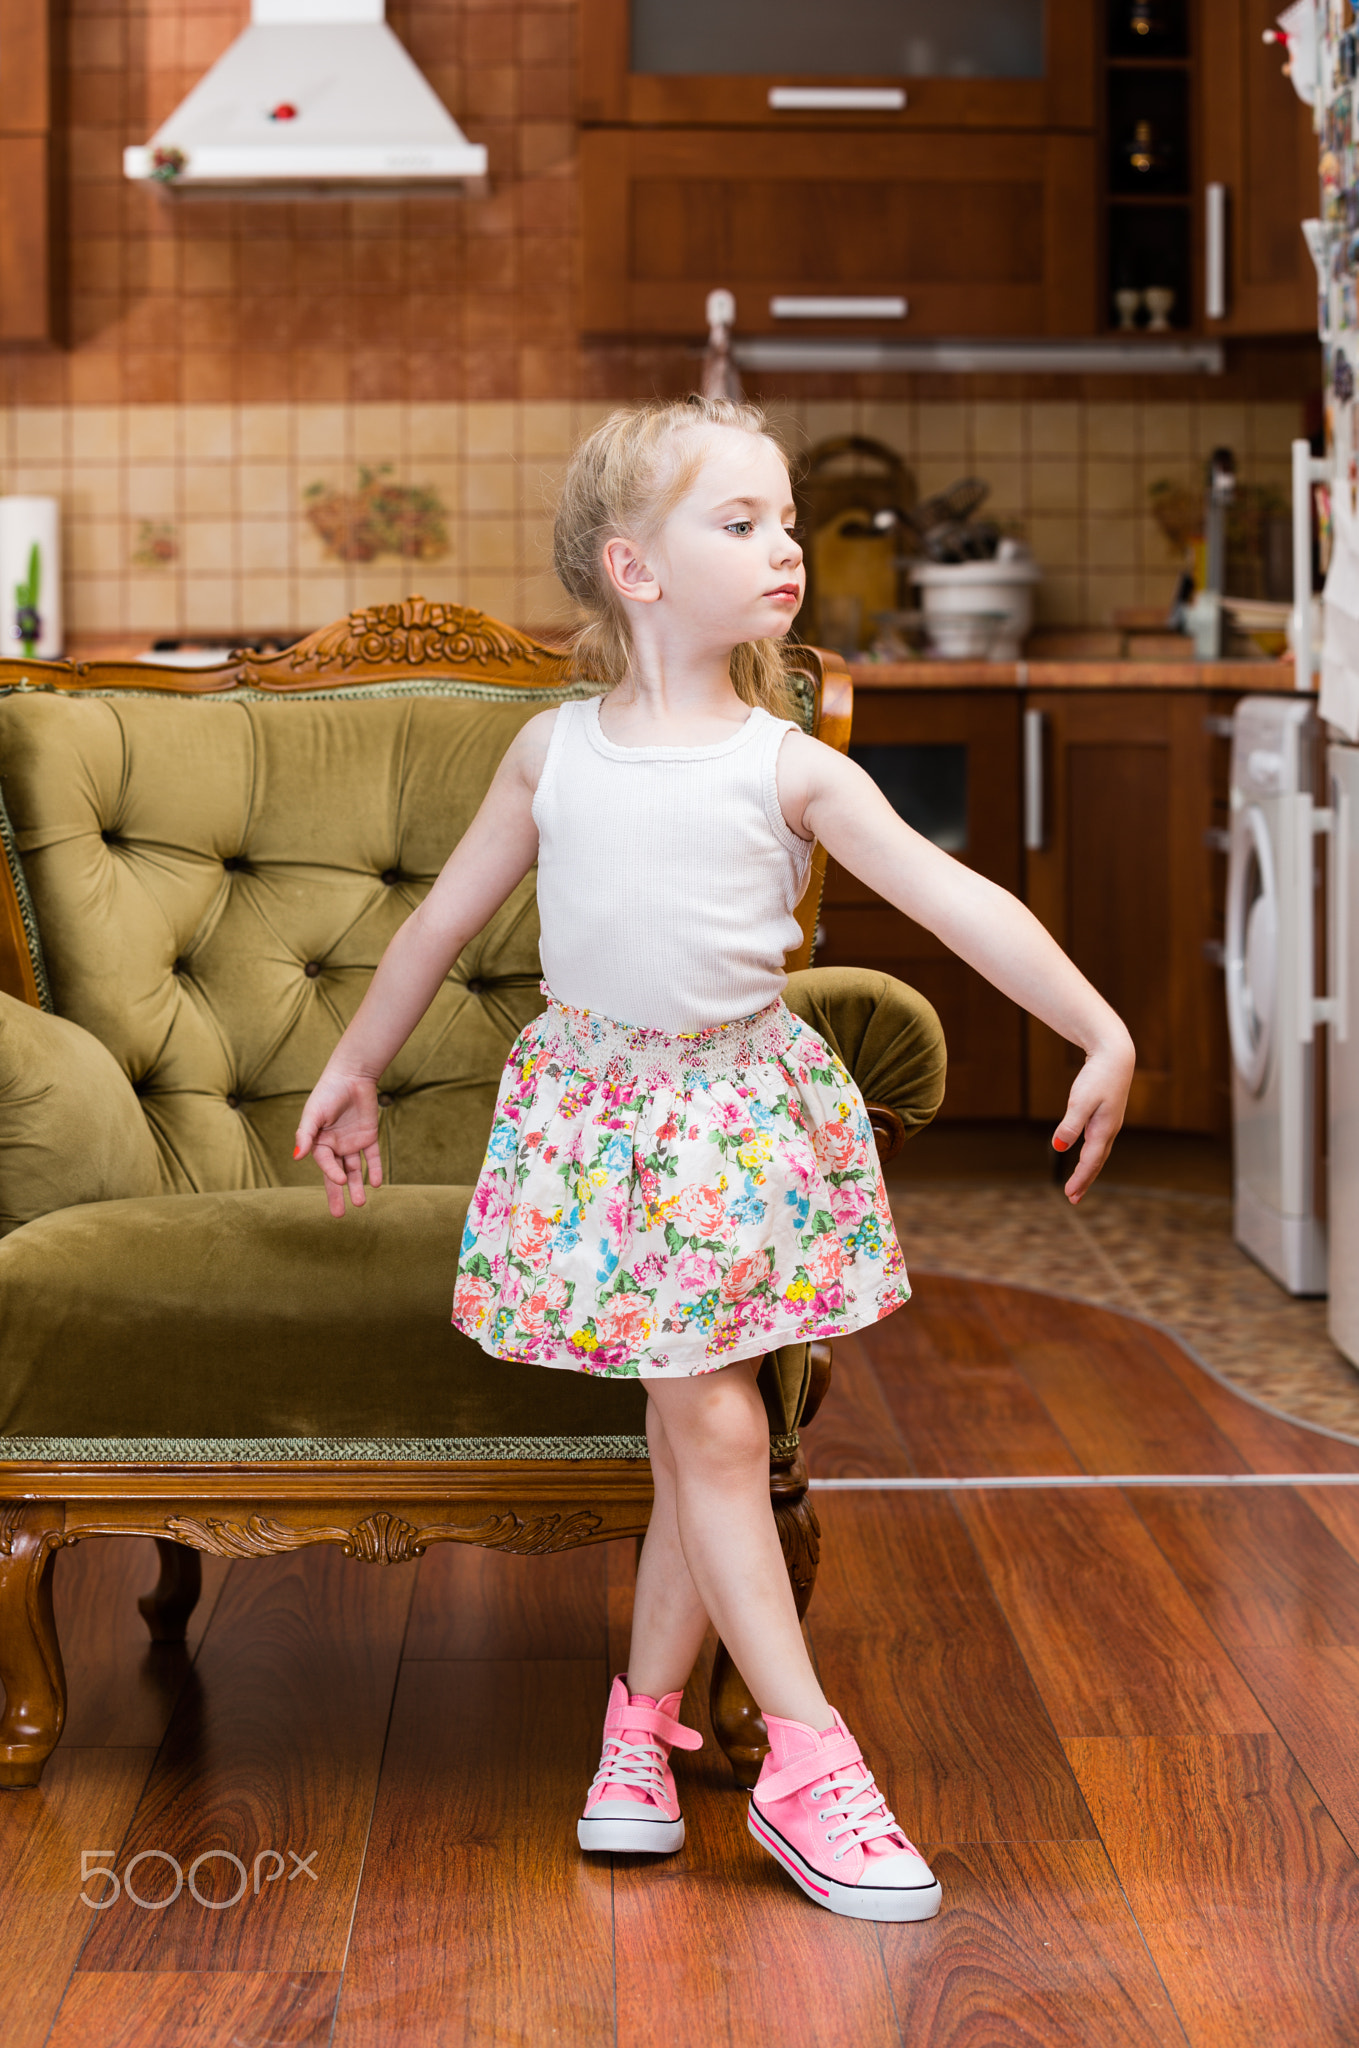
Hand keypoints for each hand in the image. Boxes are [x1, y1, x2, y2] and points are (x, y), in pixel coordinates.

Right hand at [294, 1070, 382, 1218]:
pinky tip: (377, 1183)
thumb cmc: (327, 1093)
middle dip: (338, 1194)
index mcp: (319, 1142)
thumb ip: (305, 1135)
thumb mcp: (314, 1114)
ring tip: (360, 1203)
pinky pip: (372, 1157)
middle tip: (340, 1215)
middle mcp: (335, 1146)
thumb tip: (296, 1157)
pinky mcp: (369, 1137)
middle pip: (337, 1174)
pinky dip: (375, 1169)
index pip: (325, 1164)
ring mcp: (352, 1142)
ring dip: (358, 1185)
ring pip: (356, 1169)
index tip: (341, 1181)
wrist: (352, 1075)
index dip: (332, 1174)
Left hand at [1051, 1036, 1134, 1202]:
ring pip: (1099, 1152)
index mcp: (1104, 1129)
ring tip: (1078, 1183)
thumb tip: (1058, 1147)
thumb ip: (1070, 1125)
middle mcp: (1110, 1129)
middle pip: (1097, 1161)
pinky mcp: (1107, 1113)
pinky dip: (1092, 1154)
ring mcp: (1110, 1121)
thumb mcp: (1081, 1100)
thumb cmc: (1098, 1075)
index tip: (1069, 1194)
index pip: (1090, 1161)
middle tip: (1073, 1198)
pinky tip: (1086, 1155)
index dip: (1080, 1179)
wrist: (1116, 1053)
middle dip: (1085, 1180)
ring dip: (1088, 1169)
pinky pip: (1098, 1141)